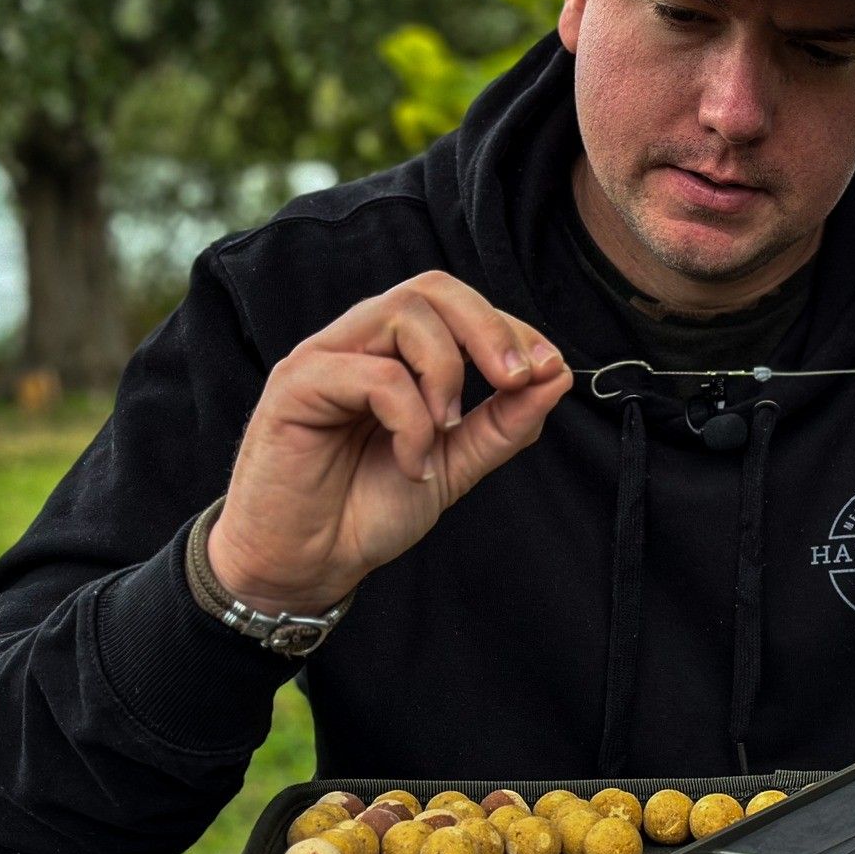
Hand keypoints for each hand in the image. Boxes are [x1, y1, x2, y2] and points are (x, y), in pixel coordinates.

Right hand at [207, 271, 571, 611]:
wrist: (305, 565)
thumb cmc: (366, 510)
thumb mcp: (455, 464)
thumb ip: (504, 422)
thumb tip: (559, 374)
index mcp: (394, 353)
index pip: (457, 305)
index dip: (508, 327)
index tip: (545, 369)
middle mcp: (358, 342)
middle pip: (431, 288)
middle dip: (489, 327)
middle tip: (517, 378)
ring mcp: (324, 358)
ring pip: (403, 313)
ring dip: (447, 370)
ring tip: (447, 429)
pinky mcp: (295, 386)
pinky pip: (373, 376)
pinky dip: (410, 420)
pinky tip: (410, 463)